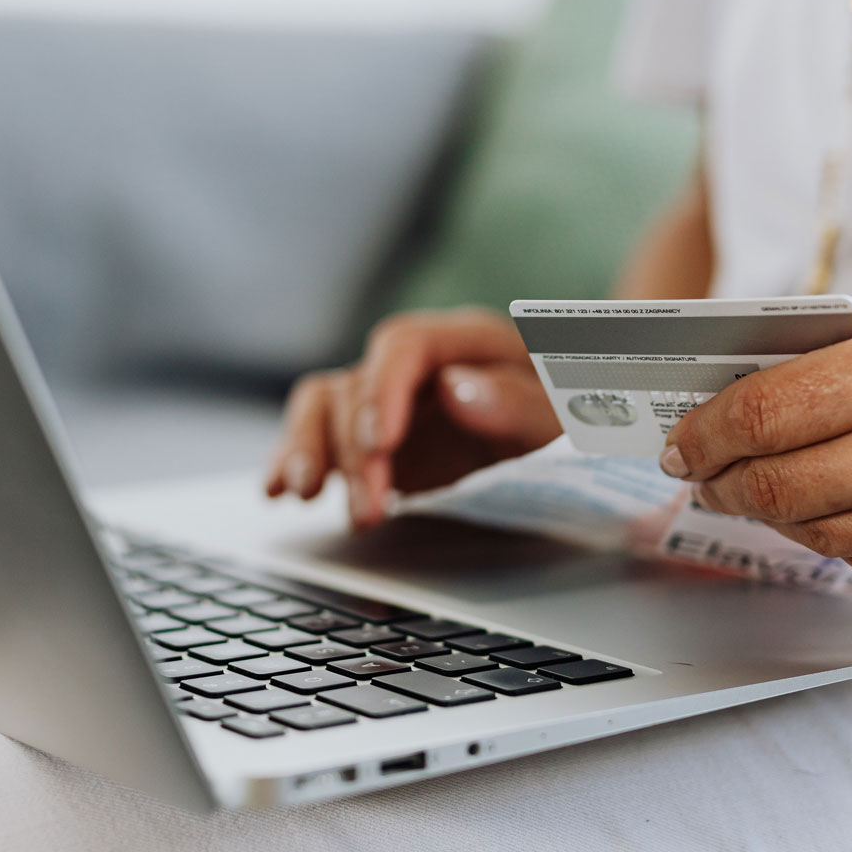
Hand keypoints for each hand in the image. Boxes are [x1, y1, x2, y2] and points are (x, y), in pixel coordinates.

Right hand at [265, 307, 559, 527]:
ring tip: (304, 496)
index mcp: (466, 341)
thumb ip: (519, 402)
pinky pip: (317, 436)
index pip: (404, 345)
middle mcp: (416, 364)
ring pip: (323, 406)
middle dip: (353, 450)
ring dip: (308, 451)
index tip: (379, 442)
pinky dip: (293, 460)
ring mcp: (386, 399)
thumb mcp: (566, 416)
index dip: (382, 389)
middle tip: (370, 509)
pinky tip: (278, 491)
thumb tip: (457, 390)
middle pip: (357, 385)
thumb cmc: (574, 418)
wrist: (573, 437)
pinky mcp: (369, 438)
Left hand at [660, 291, 851, 597]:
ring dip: (772, 512)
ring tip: (755, 488)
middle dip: (719, 480)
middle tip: (699, 472)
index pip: (764, 414)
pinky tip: (834, 510)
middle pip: (772, 485)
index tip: (680, 439)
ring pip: (814, 533)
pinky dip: (838, 537)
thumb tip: (768, 384)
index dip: (703, 432)